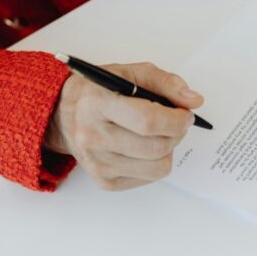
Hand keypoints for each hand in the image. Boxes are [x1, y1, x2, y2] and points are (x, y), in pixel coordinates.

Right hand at [46, 61, 203, 190]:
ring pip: (157, 167)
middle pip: (156, 147)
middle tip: (175, 122)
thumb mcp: (130, 74)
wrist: (62, 114)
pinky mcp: (104, 181)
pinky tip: (142, 146)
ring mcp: (97, 163)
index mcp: (97, 103)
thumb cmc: (99, 91)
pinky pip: (148, 178)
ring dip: (168, 149)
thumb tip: (193, 101)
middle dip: (176, 134)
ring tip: (158, 134)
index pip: (147, 121)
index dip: (176, 119)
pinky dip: (154, 162)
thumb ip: (165, 83)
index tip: (185, 113)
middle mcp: (92, 136)